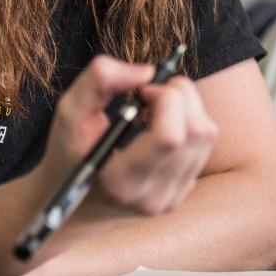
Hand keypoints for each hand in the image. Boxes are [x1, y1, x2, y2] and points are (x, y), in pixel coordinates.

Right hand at [42, 55, 217, 215]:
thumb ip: (99, 81)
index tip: (142, 91)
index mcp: (122, 182)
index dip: (165, 98)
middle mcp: (153, 195)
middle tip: (151, 94)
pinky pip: (204, 146)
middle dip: (181, 95)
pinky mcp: (183, 192)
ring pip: (206, 135)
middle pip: (197, 131)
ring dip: (187, 107)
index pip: (171, 136)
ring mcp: (171, 198)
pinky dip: (189, 123)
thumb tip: (148, 71)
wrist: (73, 203)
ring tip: (153, 110)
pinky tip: (160, 127)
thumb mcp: (69, 112)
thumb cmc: (69, 153)